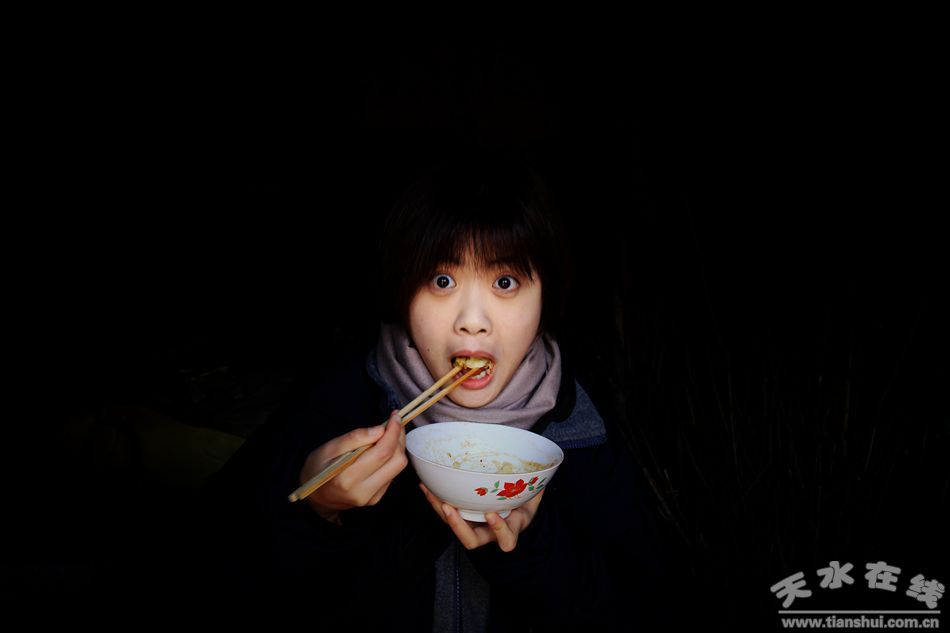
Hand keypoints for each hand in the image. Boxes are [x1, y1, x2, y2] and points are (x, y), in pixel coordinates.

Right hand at [300, 411, 407, 523]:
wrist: (315, 495)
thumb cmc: (319, 467)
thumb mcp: (329, 447)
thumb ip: (355, 438)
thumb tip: (380, 430)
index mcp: (347, 477)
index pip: (382, 452)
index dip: (393, 432)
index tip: (395, 417)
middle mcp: (362, 491)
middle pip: (396, 461)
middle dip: (399, 438)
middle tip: (393, 423)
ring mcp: (371, 498)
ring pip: (398, 468)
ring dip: (398, 448)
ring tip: (389, 434)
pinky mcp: (375, 499)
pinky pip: (392, 475)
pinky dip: (391, 459)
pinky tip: (383, 450)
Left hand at [420, 482, 543, 551]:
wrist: (511, 512)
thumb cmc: (523, 505)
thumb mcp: (533, 499)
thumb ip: (538, 487)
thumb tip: (545, 466)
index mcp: (510, 530)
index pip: (506, 538)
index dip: (500, 530)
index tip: (493, 514)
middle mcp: (488, 533)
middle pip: (471, 540)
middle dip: (459, 526)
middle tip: (450, 509)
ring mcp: (473, 526)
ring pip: (455, 527)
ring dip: (441, 512)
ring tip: (431, 493)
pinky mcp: (461, 517)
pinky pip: (446, 513)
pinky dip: (435, 500)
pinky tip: (426, 485)